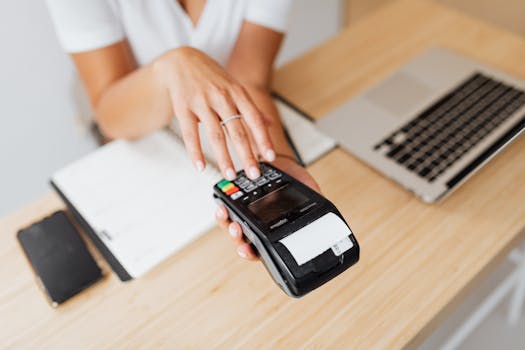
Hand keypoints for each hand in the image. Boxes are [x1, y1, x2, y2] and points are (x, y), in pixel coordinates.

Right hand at [153, 47, 275, 179]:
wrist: (181, 60)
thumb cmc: (211, 77)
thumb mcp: (233, 87)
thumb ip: (250, 107)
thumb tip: (268, 124)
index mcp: (237, 93)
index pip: (254, 119)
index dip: (263, 139)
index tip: (270, 156)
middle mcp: (221, 97)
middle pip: (237, 131)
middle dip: (247, 155)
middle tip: (253, 174)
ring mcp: (202, 102)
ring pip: (216, 135)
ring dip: (223, 158)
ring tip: (230, 174)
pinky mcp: (184, 108)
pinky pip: (190, 134)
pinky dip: (195, 152)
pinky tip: (200, 167)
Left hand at [215, 156, 319, 260]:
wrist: (280, 162)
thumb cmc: (294, 179)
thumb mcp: (307, 189)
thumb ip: (314, 201)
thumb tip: (322, 212)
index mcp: (272, 231)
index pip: (260, 250)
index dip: (251, 253)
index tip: (247, 250)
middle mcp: (256, 227)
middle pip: (242, 241)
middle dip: (237, 239)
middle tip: (237, 230)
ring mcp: (244, 216)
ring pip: (231, 228)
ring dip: (226, 224)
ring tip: (227, 216)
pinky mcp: (234, 203)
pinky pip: (226, 211)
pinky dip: (223, 210)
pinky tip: (222, 204)